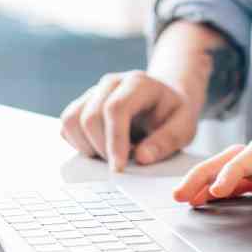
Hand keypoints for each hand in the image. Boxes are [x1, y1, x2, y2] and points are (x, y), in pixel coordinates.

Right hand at [58, 71, 200, 170]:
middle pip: (90, 117)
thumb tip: (141, 158)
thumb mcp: (185, 127)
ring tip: (112, 154)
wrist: (163, 99)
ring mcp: (93, 92)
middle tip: (123, 162)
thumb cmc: (173, 114)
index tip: (119, 168)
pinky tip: (101, 148)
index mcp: (138, 83)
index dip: (114, 141)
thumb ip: (167, 141)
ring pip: (71, 120)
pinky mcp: (81, 105)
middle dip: (102, 149)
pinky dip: (79, 144)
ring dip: (87, 147)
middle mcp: (111, 83)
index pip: (116, 109)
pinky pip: (66, 126)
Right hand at [171, 138, 251, 216]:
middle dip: (207, 171)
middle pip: (238, 157)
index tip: (219, 190)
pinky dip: (227, 191)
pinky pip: (251, 186)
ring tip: (182, 198)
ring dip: (210, 180)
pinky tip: (210, 202)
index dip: (235, 169)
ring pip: (239, 171)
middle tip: (179, 194)